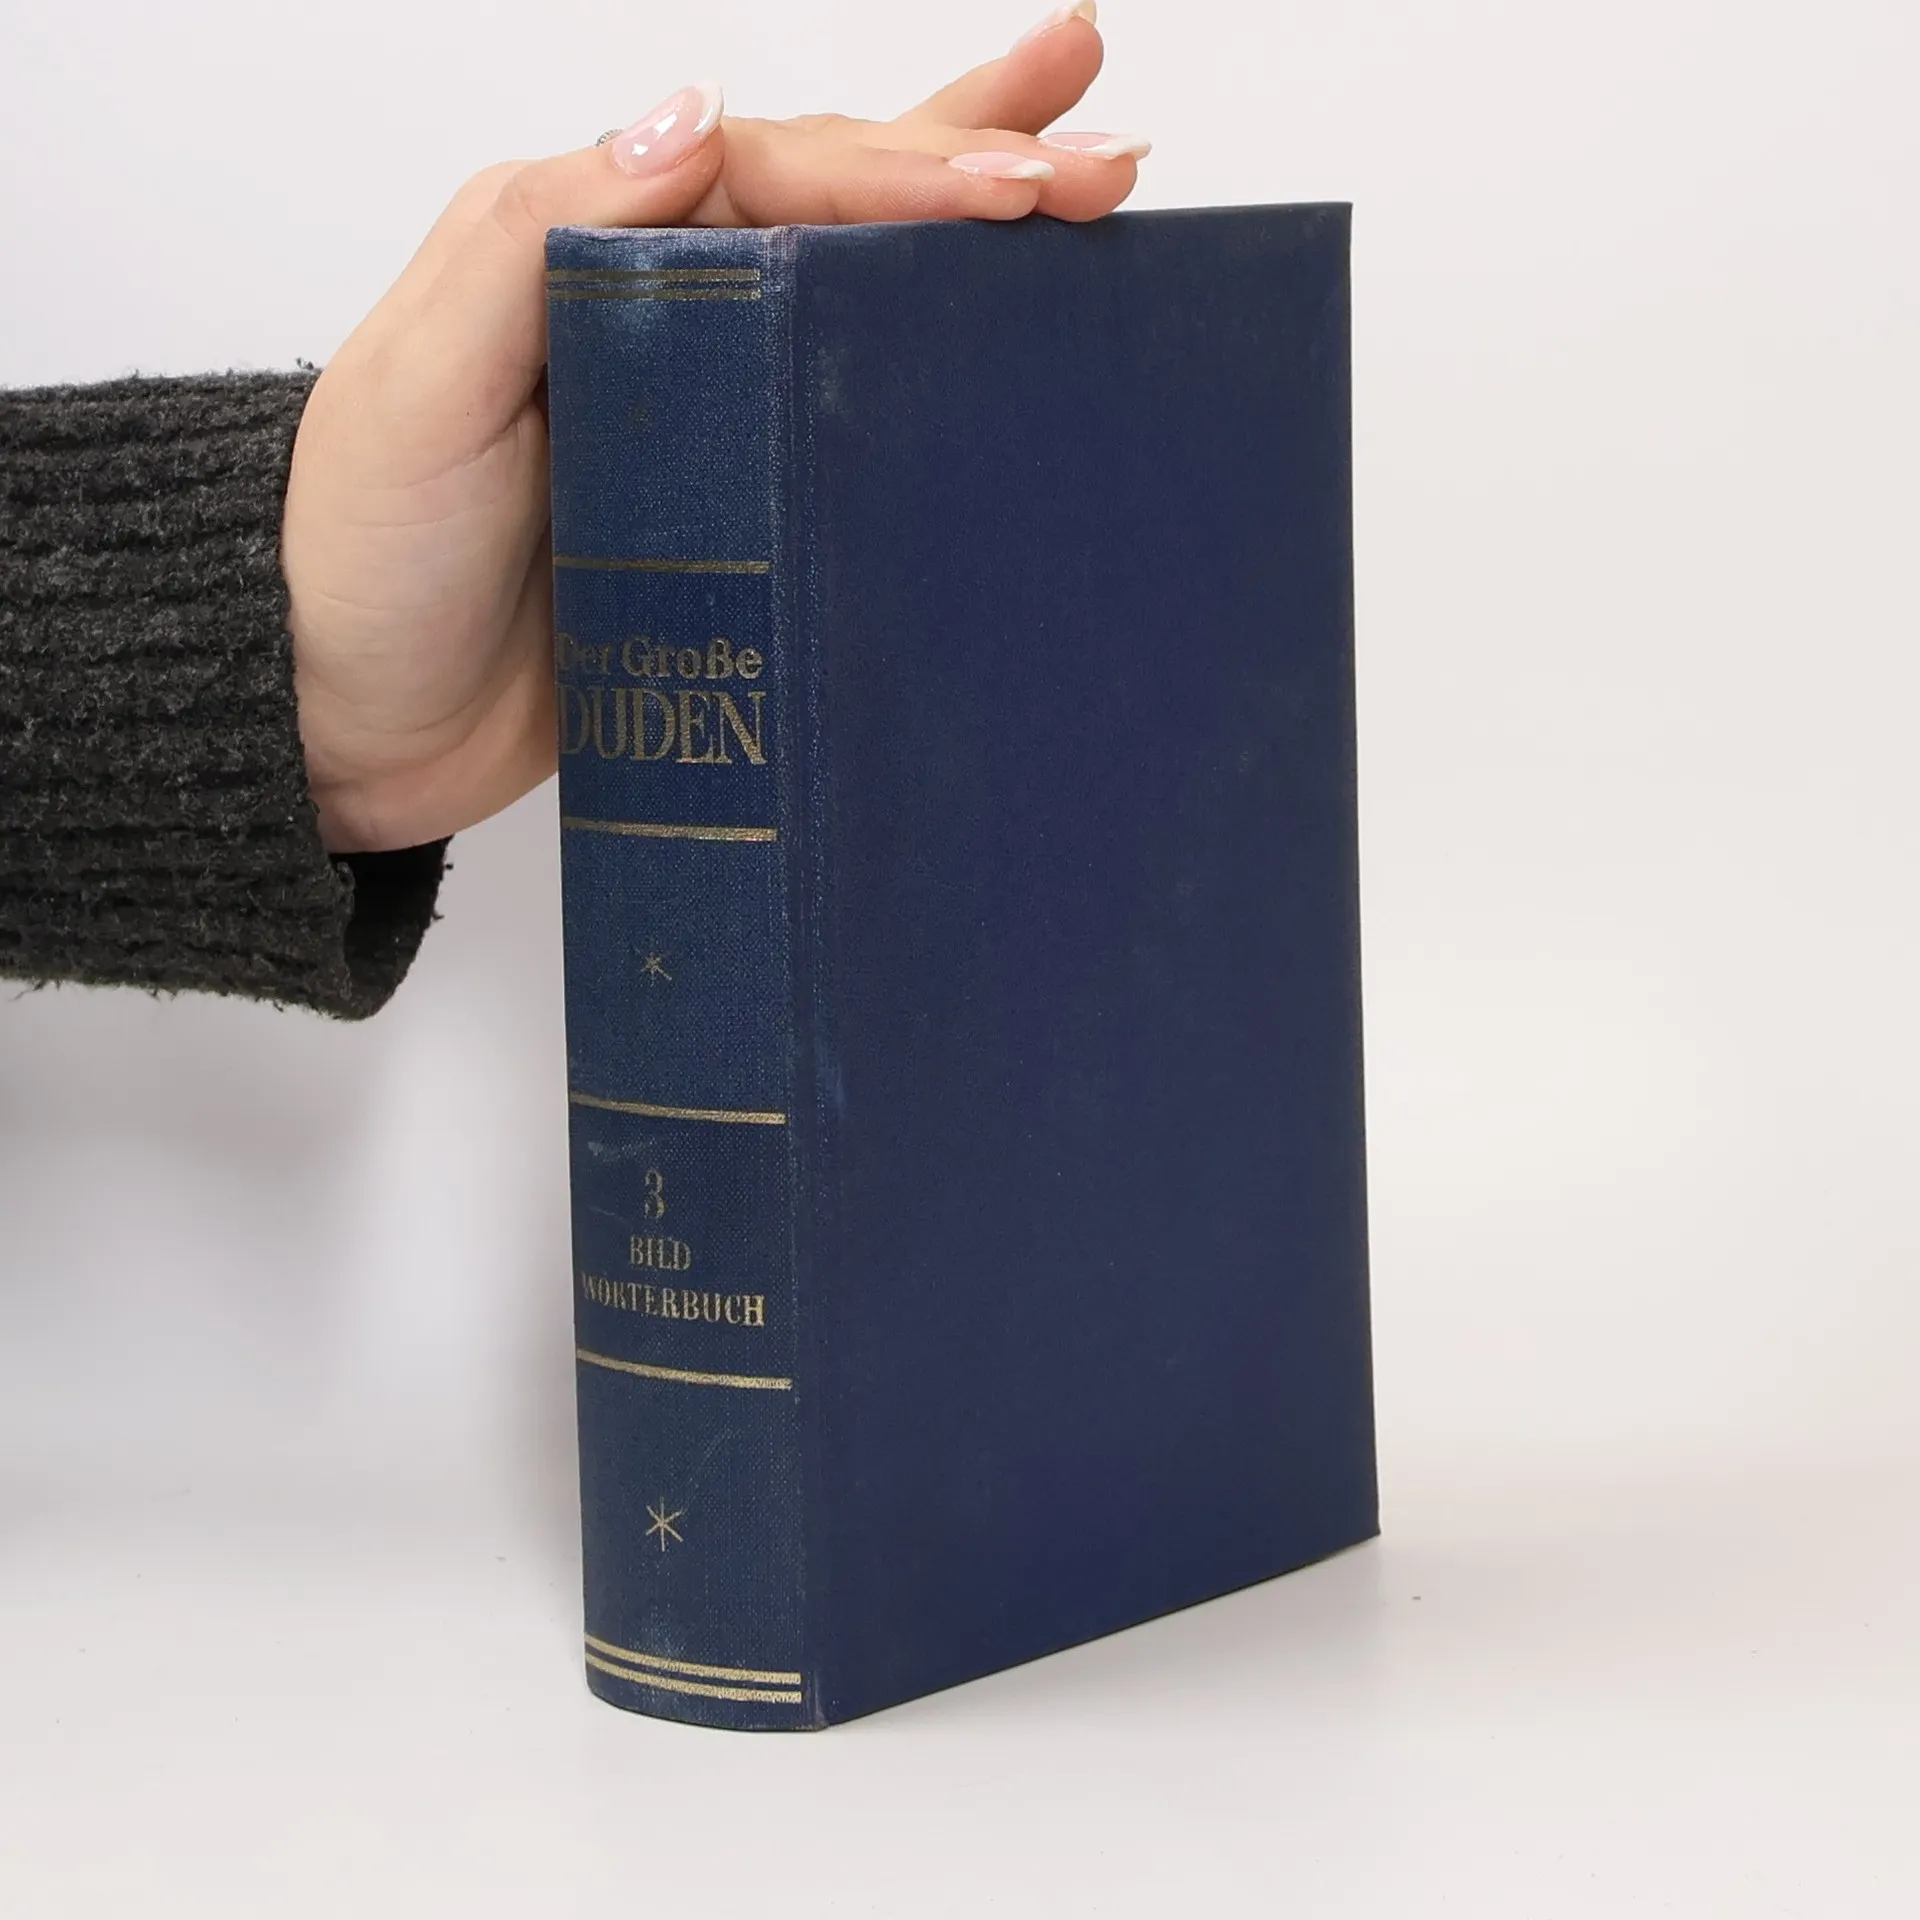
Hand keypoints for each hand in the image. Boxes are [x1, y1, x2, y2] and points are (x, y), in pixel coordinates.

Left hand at [283, 5, 1146, 853]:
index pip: (781, 177)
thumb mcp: (421, 382)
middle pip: (842, 203)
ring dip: (973, 239)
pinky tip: (1004, 366)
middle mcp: (662, 314)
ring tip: (1094, 182)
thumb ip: (540, 242)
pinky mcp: (727, 515)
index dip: (913, 170)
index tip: (1031, 183)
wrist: (342, 720)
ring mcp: (705, 414)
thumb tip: (687, 119)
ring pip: (859, 297)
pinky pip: (846, 432)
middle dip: (981, 160)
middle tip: (1110, 151)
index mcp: (593, 251)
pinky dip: (931, 389)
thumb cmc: (359, 554)